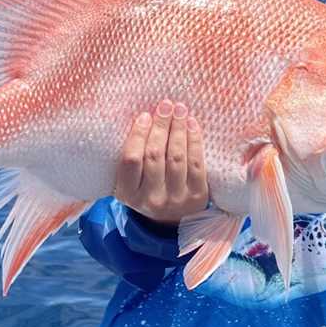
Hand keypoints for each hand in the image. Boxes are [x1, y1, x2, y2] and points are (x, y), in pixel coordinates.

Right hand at [114, 99, 208, 225]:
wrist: (172, 221)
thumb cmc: (148, 189)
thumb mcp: (131, 181)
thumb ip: (133, 157)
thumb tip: (143, 117)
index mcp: (128, 194)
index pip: (131, 160)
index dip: (138, 135)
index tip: (145, 115)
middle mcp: (151, 199)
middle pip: (155, 155)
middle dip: (161, 126)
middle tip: (166, 105)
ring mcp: (176, 199)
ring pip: (176, 157)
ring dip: (178, 129)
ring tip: (179, 109)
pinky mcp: (197, 196)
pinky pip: (196, 163)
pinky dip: (194, 140)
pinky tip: (191, 124)